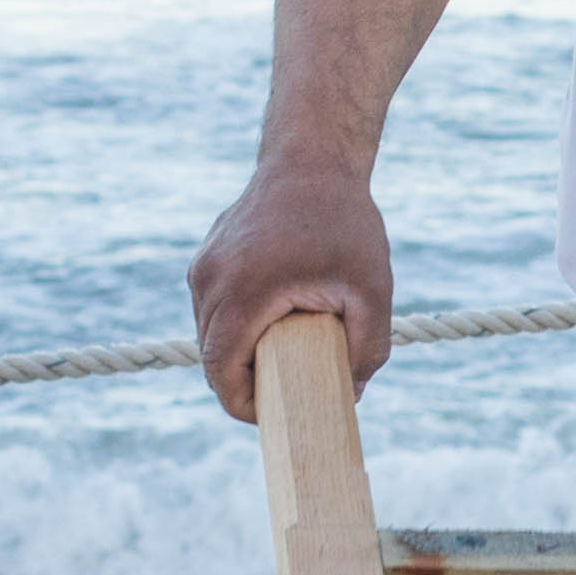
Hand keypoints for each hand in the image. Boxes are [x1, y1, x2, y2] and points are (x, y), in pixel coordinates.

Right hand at [189, 154, 392, 421]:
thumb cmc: (345, 222)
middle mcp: (210, 279)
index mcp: (244, 291)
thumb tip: (350, 396)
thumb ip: (368, 349)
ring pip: (210, 333)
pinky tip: (274, 323)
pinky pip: (214, 308)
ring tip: (285, 357)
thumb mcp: (373, 290)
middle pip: (212, 357)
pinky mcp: (206, 257)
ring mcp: (202, 266)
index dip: (244, 406)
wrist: (312, 156)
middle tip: (290, 395)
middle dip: (247, 383)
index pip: (221, 371)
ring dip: (240, 354)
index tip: (275, 418)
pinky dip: (237, 325)